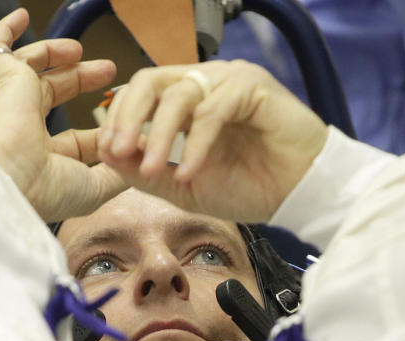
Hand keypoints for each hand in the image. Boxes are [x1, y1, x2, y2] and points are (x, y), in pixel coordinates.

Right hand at [0, 9, 125, 220]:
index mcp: (47, 160)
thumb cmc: (47, 190)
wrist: (12, 182)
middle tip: (109, 70)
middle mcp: (28, 133)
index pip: (77, 140)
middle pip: (57, 95)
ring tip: (80, 50)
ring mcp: (15, 106)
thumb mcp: (95, 188)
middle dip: (83, 80)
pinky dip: (5, 32)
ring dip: (57, 55)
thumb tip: (137, 163)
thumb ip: (118, 175)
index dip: (101, 131)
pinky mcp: (6, 83)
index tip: (127, 125)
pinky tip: (20, 17)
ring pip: (34, 70)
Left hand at [96, 60, 328, 221]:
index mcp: (187, 101)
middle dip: (127, 117)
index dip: (118, 119)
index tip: (106, 153)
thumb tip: (105, 155)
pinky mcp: (252, 87)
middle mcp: (205, 83)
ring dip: (158, 136)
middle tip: (115, 152)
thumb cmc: (250, 187)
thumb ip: (146, 172)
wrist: (299, 195)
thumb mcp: (185, 187)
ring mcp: (228, 81)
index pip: (140, 93)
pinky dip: (196, 145)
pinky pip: (212, 111)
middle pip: (150, 81)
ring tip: (152, 172)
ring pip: (177, 95)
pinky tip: (190, 174)